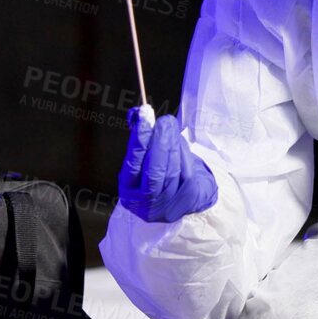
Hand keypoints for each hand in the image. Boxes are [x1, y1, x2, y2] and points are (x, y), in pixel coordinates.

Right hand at [117, 105, 219, 222]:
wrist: (177, 198)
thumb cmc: (155, 175)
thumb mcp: (142, 161)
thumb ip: (140, 139)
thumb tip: (138, 114)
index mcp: (130, 193)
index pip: (133, 166)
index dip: (139, 142)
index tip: (143, 120)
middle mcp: (147, 203)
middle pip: (154, 172)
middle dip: (160, 143)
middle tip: (164, 121)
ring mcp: (168, 204)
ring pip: (172, 172)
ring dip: (173, 145)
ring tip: (170, 127)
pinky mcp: (187, 200)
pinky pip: (187, 174)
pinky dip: (183, 154)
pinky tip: (178, 142)